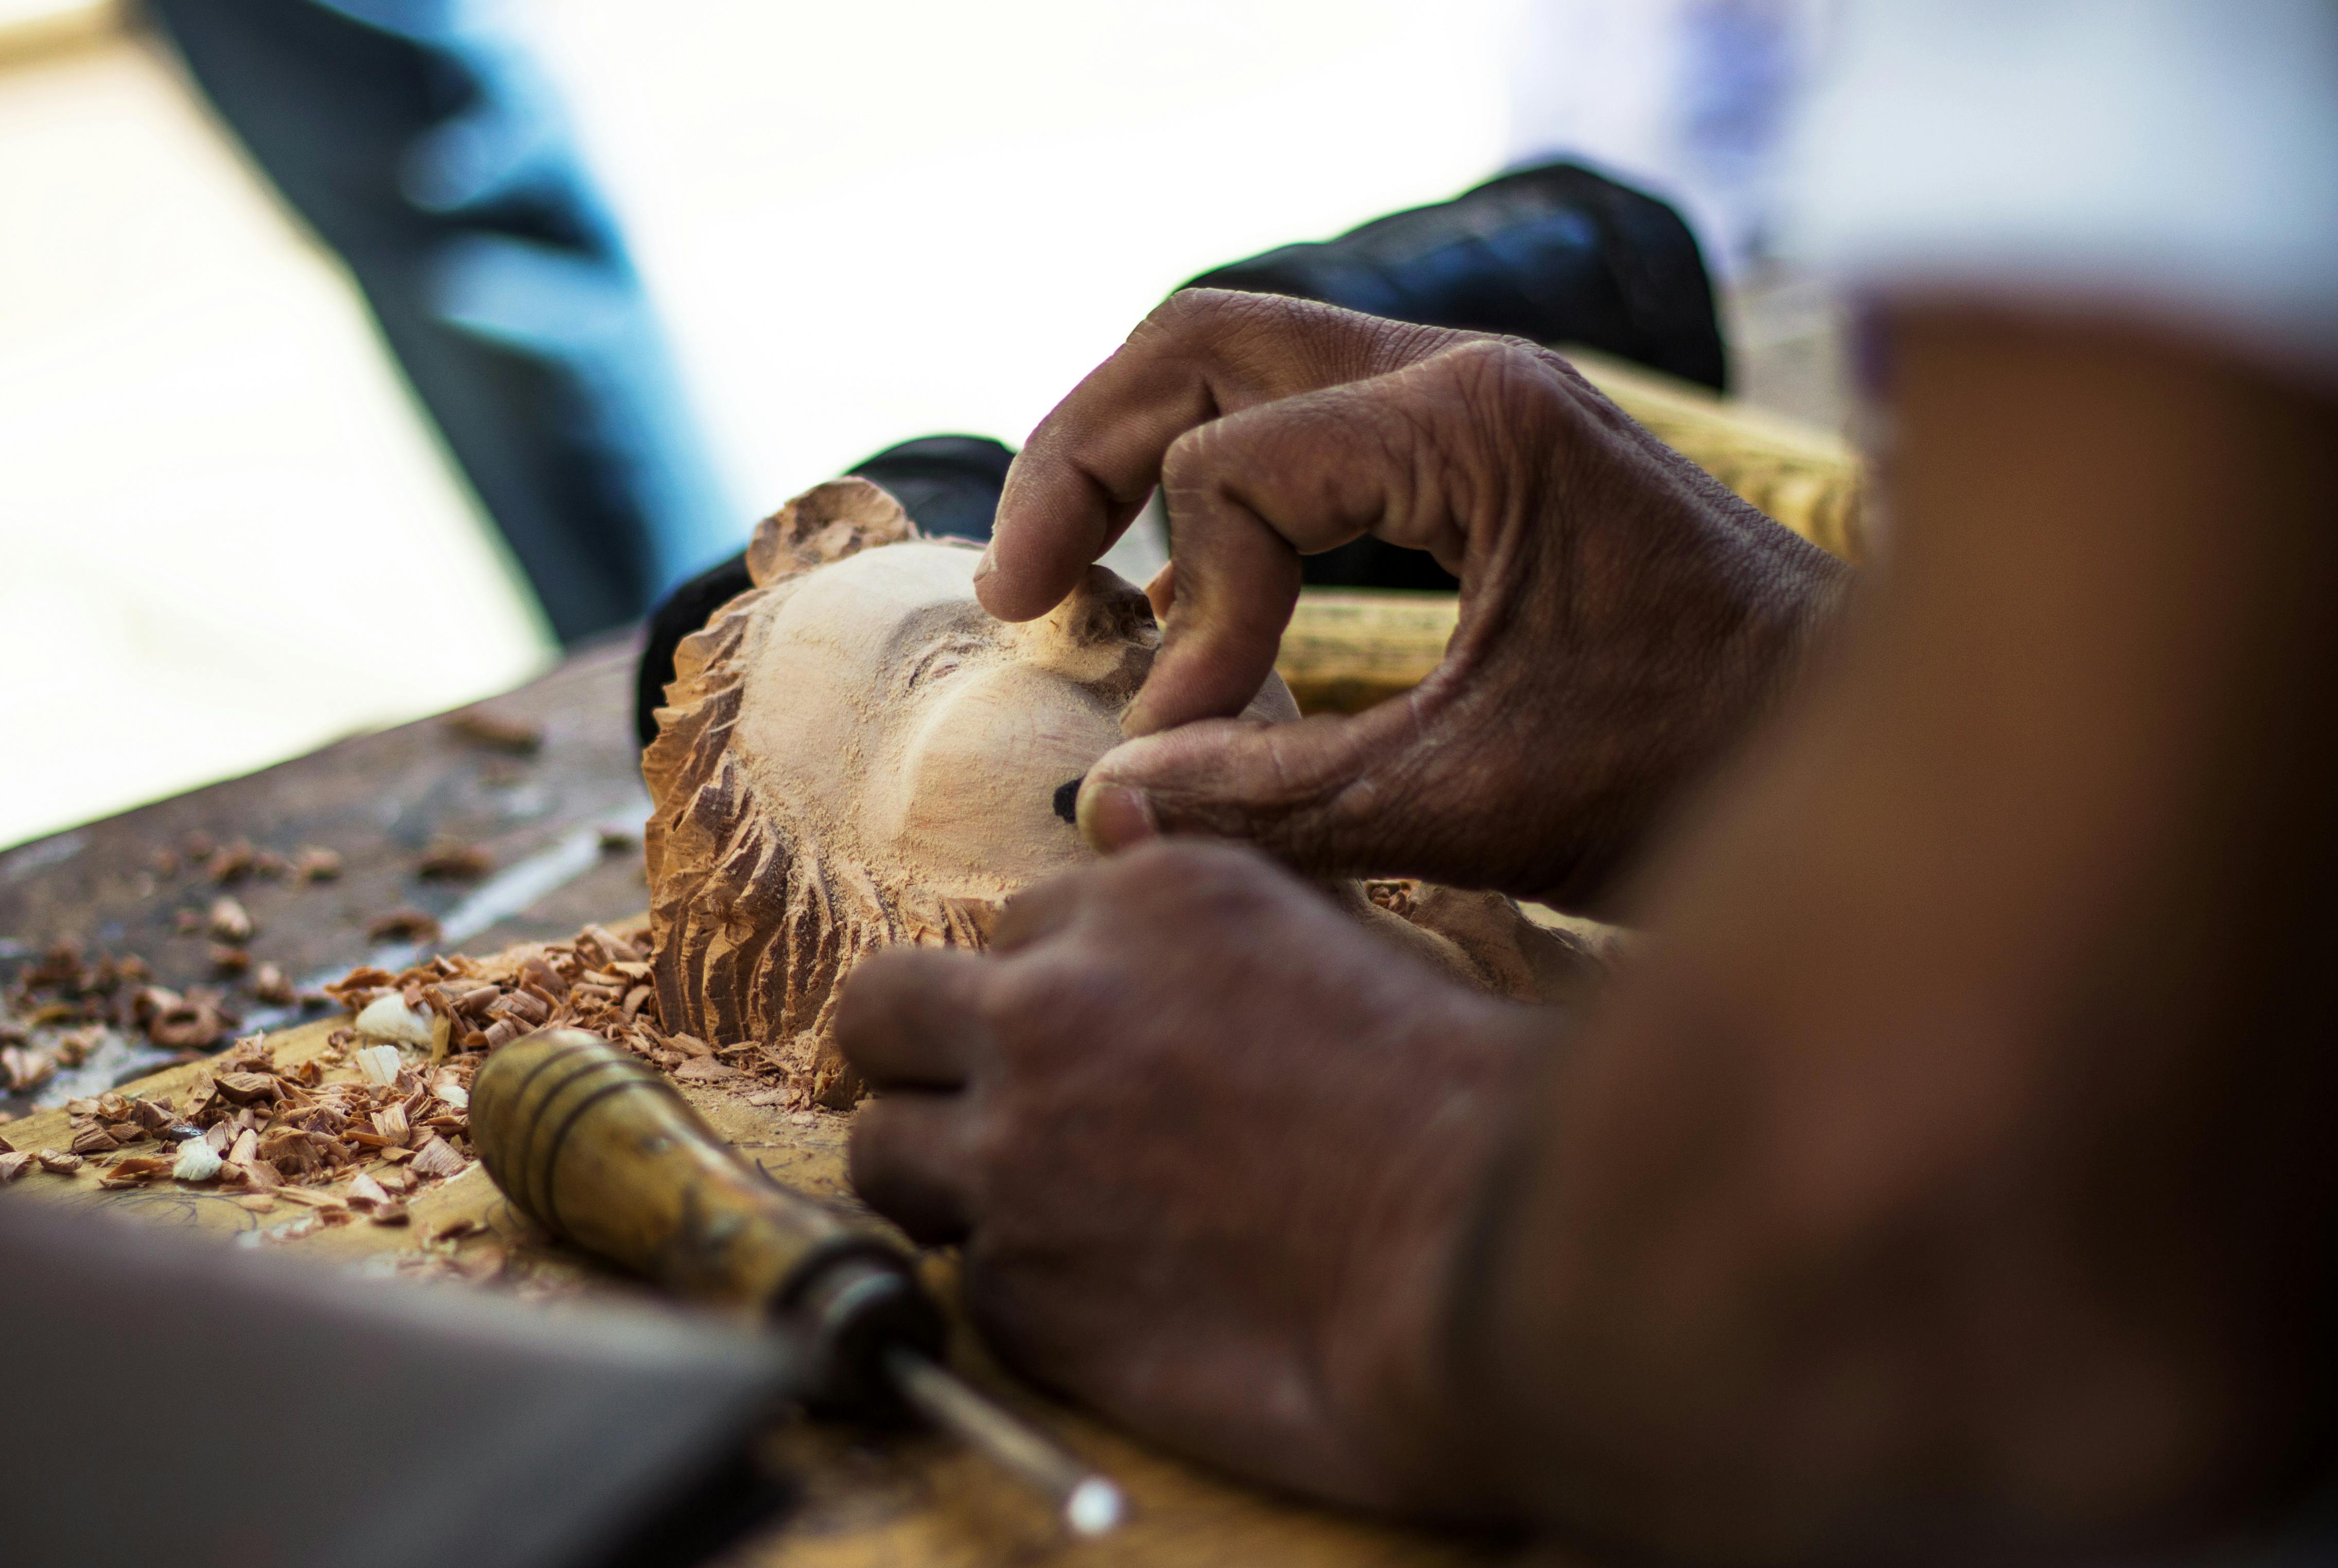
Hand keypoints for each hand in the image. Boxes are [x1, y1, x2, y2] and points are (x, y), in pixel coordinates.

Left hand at [837, 839, 1542, 1515]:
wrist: (1482, 1260)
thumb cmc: (1442, 1096)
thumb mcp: (1323, 934)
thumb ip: (1185, 889)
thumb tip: (1107, 804)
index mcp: (1131, 904)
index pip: (1013, 931)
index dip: (1052, 996)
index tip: (1100, 1050)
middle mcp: (1049, 1009)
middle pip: (879, 1008)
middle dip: (918, 1056)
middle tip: (983, 1112)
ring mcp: (1017, 1151)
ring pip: (881, 1147)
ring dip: (940, 1178)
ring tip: (1042, 1215)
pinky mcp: (1018, 1287)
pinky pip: (964, 1275)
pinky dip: (1021, 1293)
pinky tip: (1121, 1304)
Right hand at [981, 289, 1848, 909]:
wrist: (1874, 758)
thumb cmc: (1701, 771)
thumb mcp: (1468, 796)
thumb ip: (1272, 799)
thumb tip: (1108, 805)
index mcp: (1469, 421)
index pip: (1228, 473)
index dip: (1185, 618)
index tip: (1188, 742)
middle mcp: (1471, 377)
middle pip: (1203, 345)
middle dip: (1087, 458)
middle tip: (1016, 587)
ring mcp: (1488, 404)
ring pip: (1252, 370)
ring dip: (1150, 464)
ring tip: (1076, 578)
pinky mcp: (1498, 456)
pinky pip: (1317, 433)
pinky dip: (1234, 499)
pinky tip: (1203, 603)